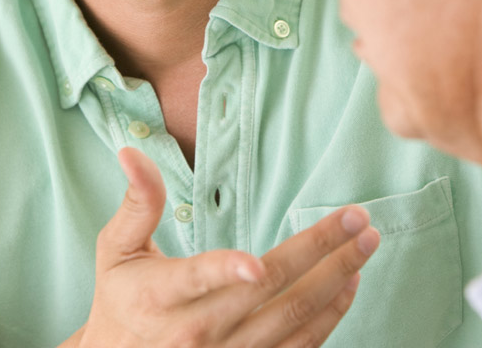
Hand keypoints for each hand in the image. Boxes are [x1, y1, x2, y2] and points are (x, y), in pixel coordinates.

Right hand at [73, 147, 379, 347]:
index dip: (225, 272)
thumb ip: (136, 203)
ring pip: (291, 321)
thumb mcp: (117, 250)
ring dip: (334, 281)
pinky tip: (348, 285)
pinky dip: (330, 317)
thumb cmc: (121, 301)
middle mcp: (195, 334)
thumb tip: (131, 153)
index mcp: (159, 297)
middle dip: (318, 252)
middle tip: (358, 219)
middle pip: (266, 291)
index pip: (197, 281)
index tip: (256, 264)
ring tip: (364, 245)